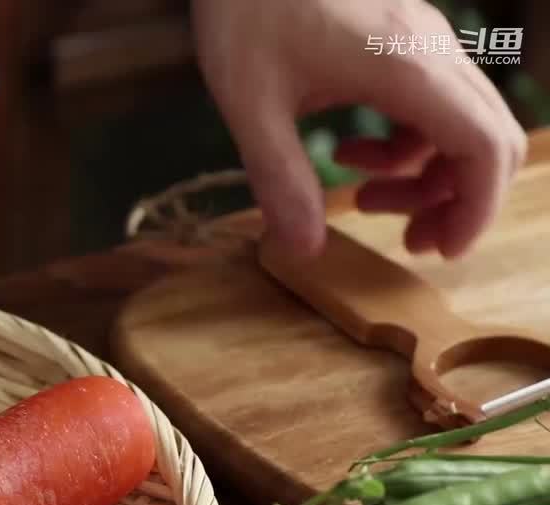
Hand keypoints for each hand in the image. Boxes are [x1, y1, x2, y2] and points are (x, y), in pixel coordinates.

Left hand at [192, 0, 526, 258]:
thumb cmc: (247, 8)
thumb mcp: (250, 101)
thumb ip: (279, 176)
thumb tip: (304, 246)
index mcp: (408, 69)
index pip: (483, 148)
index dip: (475, 209)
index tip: (439, 250)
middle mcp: (431, 51)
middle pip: (487, 136)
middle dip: (456, 199)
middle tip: (405, 238)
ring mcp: (420, 40)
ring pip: (461, 120)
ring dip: (425, 174)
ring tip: (363, 201)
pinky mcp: (400, 37)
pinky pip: (431, 101)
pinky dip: (405, 141)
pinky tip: (348, 152)